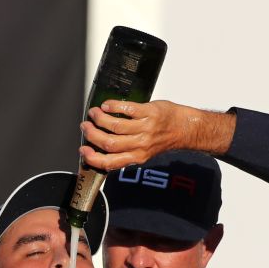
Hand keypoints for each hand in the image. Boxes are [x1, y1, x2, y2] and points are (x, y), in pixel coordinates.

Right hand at [79, 99, 234, 170]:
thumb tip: (102, 149)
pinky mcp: (149, 113)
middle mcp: (141, 146)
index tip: (83, 150)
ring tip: (94, 112)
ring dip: (100, 118)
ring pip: (115, 126)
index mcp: (137, 158)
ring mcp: (145, 129)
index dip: (93, 158)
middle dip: (93, 134)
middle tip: (86, 125)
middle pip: (109, 143)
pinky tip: (107, 105)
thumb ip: (126, 153)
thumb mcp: (144, 152)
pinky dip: (113, 106)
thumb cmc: (163, 138)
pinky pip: (126, 109)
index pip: (110, 163)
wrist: (184, 128)